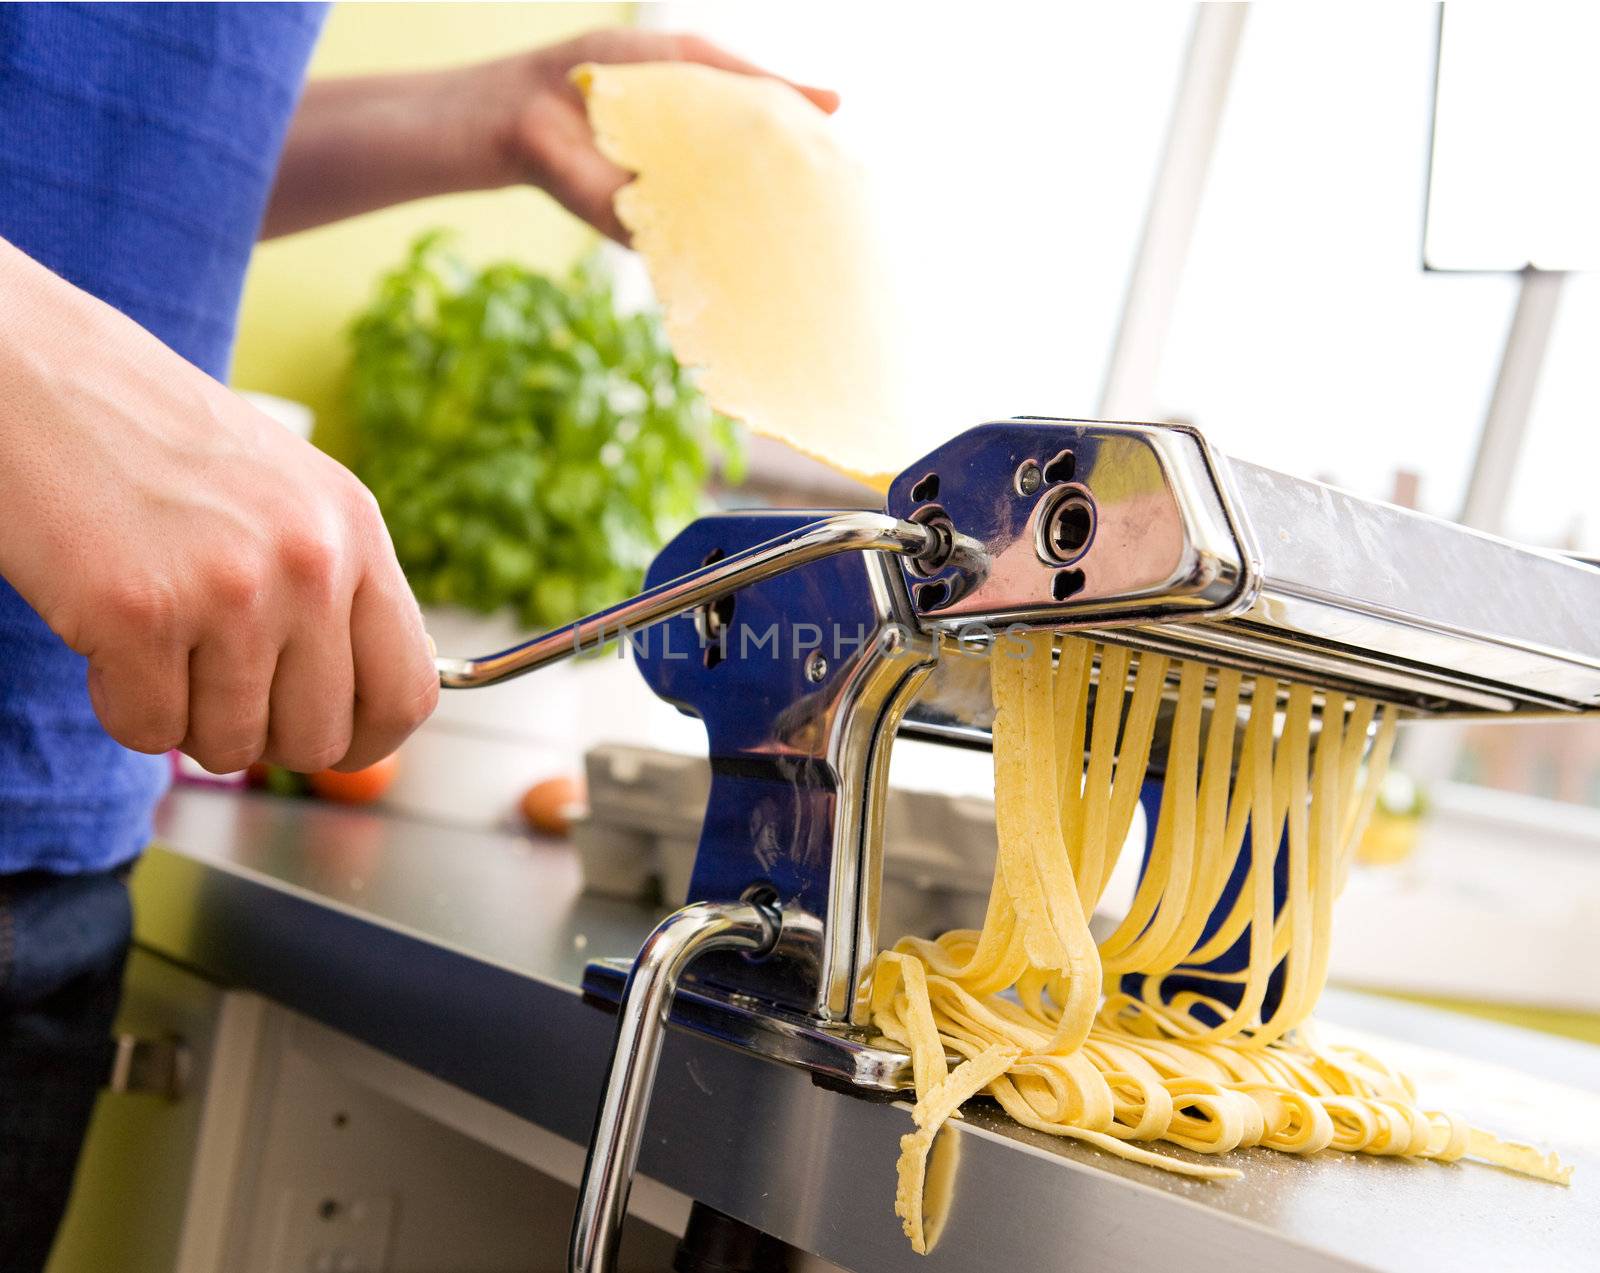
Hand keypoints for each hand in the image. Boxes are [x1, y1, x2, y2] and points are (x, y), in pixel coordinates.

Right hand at [0, 240, 438, 773]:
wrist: (30, 372)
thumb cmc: (155, 445)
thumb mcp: (288, 497)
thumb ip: (336, 592)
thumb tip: (365, 711)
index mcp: (355, 531)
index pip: (407, 692)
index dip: (365, 738)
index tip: (328, 740)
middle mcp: (311, 562)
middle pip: (318, 737)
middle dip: (260, 733)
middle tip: (210, 680)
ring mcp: (232, 589)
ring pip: (232, 746)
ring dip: (185, 716)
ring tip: (156, 640)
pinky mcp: (142, 613)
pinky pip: (150, 731)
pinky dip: (122, 705)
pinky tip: (109, 638)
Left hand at [475, 30, 839, 240]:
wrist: (529, 107)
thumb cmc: (607, 75)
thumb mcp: (691, 60)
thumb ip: (755, 81)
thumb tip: (837, 102)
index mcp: (718, 140)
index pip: (777, 161)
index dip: (815, 172)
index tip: (859, 186)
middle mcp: (703, 185)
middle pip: (761, 208)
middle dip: (801, 220)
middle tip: (853, 234)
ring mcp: (676, 216)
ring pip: (731, 236)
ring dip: (767, 245)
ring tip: (822, 261)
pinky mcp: (645, 237)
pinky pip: (690, 254)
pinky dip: (717, 257)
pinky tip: (757, 265)